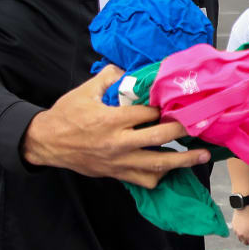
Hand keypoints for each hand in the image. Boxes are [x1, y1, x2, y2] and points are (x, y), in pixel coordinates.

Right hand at [22, 65, 209, 188]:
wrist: (45, 143)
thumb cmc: (65, 115)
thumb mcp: (84, 91)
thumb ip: (108, 78)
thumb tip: (126, 69)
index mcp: (111, 119)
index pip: (147, 113)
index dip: (163, 108)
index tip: (178, 104)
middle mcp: (118, 142)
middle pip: (159, 137)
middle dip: (183, 131)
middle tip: (202, 125)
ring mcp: (118, 161)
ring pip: (157, 164)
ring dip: (182, 161)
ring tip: (202, 156)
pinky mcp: (116, 174)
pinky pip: (143, 180)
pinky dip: (159, 176)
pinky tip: (170, 169)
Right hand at [231, 205, 248, 247]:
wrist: (244, 207)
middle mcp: (242, 235)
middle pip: (245, 243)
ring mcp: (236, 231)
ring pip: (240, 238)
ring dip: (243, 237)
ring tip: (247, 232)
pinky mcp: (233, 226)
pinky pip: (237, 232)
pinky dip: (240, 231)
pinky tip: (243, 227)